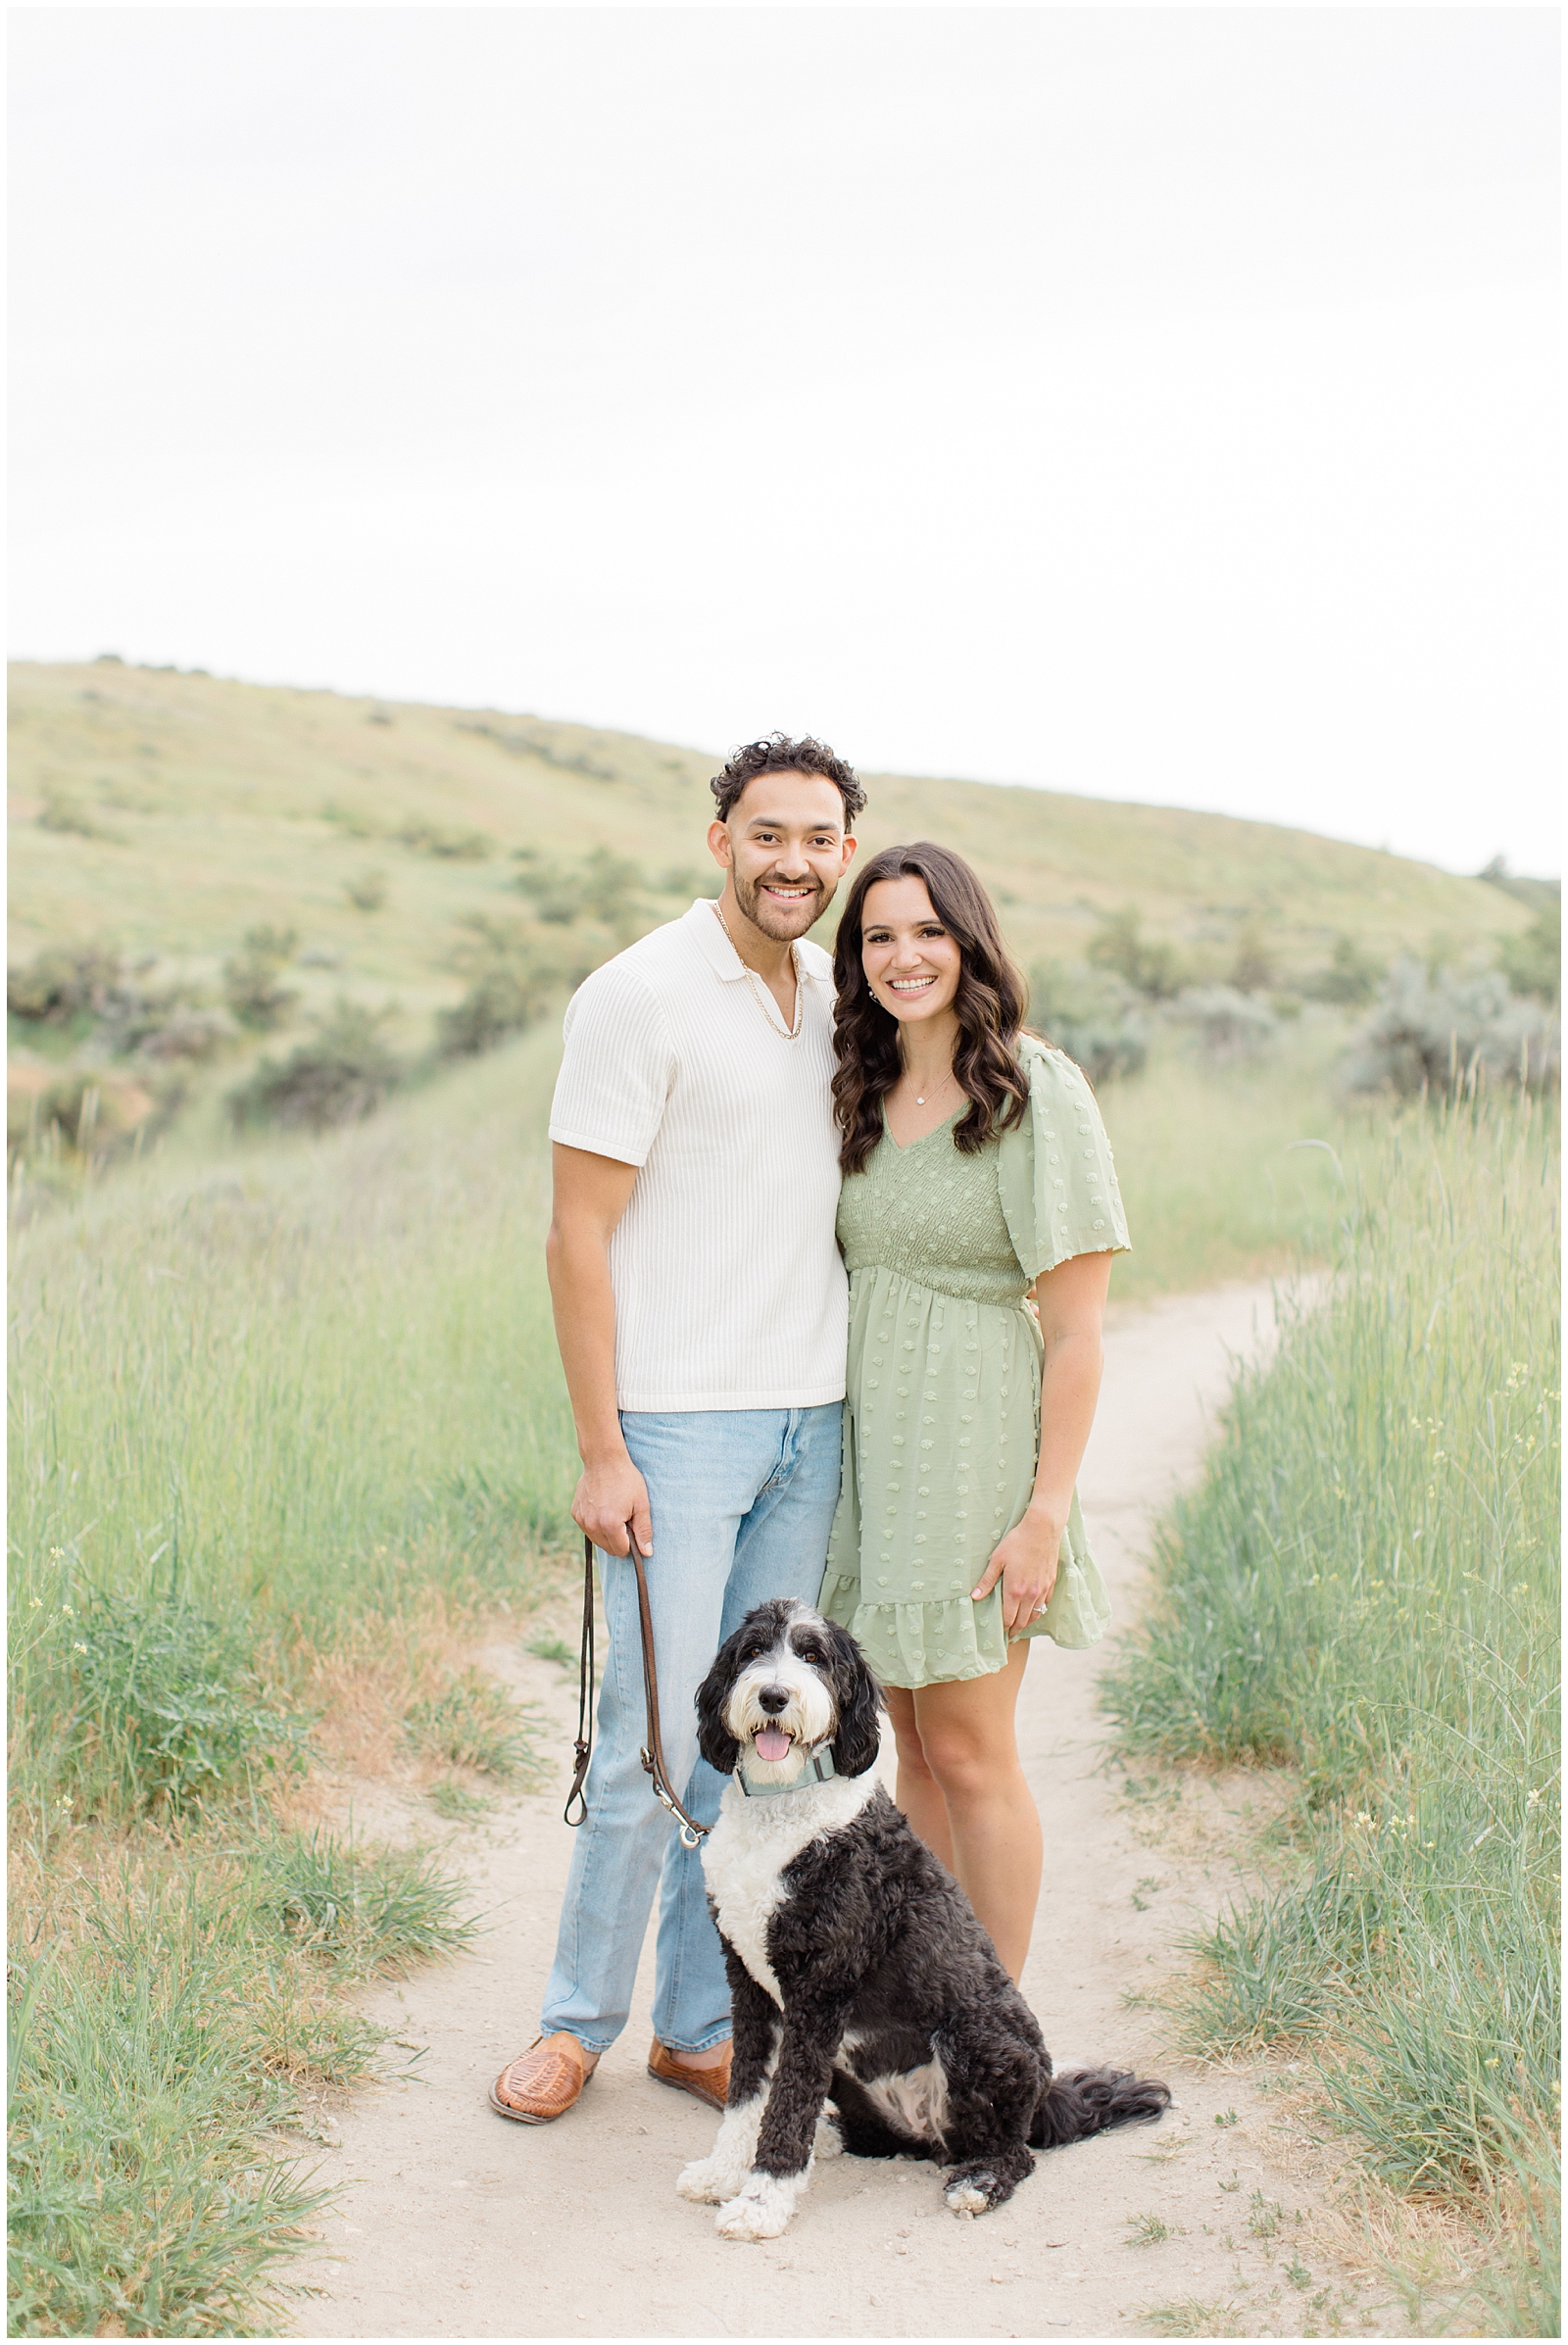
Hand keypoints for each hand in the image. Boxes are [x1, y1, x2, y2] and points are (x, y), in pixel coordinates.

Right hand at [572, 1454, 652, 1557]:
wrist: (603, 1459)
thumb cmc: (626, 1480)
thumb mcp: (642, 1504)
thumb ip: (644, 1531)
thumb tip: (646, 1553)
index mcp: (610, 1524)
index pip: (621, 1551)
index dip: (631, 1543)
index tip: (633, 1527)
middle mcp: (592, 1525)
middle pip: (609, 1549)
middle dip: (619, 1539)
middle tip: (624, 1517)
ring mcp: (582, 1520)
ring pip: (597, 1540)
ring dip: (607, 1533)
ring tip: (613, 1511)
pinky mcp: (576, 1513)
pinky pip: (588, 1529)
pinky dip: (596, 1524)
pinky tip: (602, 1507)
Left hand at [970, 1506, 1062, 1636]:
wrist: (1042, 1530)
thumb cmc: (1017, 1542)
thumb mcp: (997, 1559)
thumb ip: (987, 1580)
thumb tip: (974, 1596)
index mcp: (1015, 1590)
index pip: (1008, 1618)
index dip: (1003, 1627)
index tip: (999, 1632)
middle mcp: (1030, 1594)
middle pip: (1023, 1620)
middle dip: (1015, 1629)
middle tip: (1009, 1635)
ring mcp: (1043, 1589)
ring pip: (1036, 1614)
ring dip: (1027, 1622)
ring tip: (1020, 1625)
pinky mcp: (1051, 1582)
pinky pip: (1045, 1603)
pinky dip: (1039, 1609)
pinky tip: (1034, 1608)